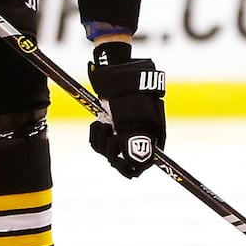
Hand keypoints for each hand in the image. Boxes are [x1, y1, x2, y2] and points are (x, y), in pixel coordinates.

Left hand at [87, 43, 165, 177]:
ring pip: (106, 152)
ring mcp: (120, 134)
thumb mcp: (136, 120)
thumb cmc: (132, 94)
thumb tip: (135, 165)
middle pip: (121, 163)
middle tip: (111, 137)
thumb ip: (136, 144)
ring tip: (105, 123)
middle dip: (112, 151)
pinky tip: (99, 121)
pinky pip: (96, 143)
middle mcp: (135, 139)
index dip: (131, 167)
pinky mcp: (107, 129)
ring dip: (101, 140)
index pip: (141, 166)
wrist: (119, 77)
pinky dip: (95, 133)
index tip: (121, 160)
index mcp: (150, 139)